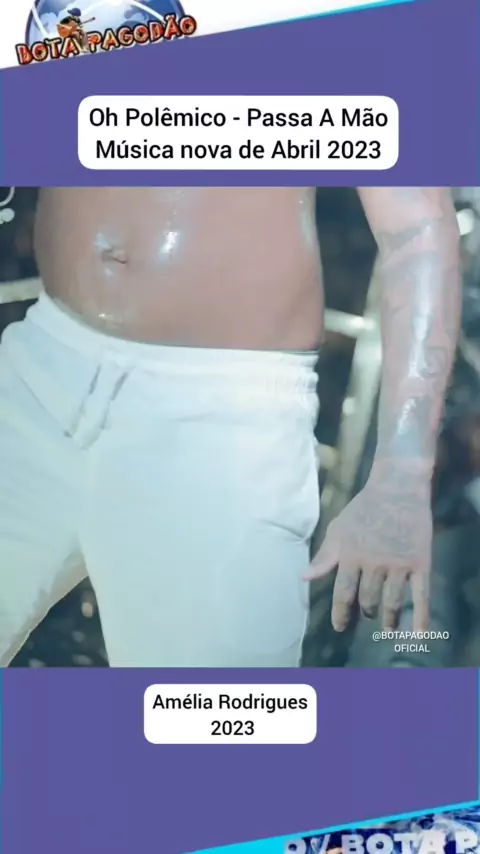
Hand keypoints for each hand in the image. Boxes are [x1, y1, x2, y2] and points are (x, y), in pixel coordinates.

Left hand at [305, 464, 432, 631]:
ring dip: (388, 619)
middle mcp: (373, 564)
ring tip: (387, 628)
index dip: (340, 614)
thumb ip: (324, 556)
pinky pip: (421, 595)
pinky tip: (418, 634)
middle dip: (366, 612)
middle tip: (367, 616)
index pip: (343, 593)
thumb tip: (303, 578)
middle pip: (368, 599)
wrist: (398, 488)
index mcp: (351, 556)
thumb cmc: (364, 508)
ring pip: (391, 602)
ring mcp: (398, 565)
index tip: (339, 627)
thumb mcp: (339, 528)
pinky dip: (420, 617)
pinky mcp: (420, 563)